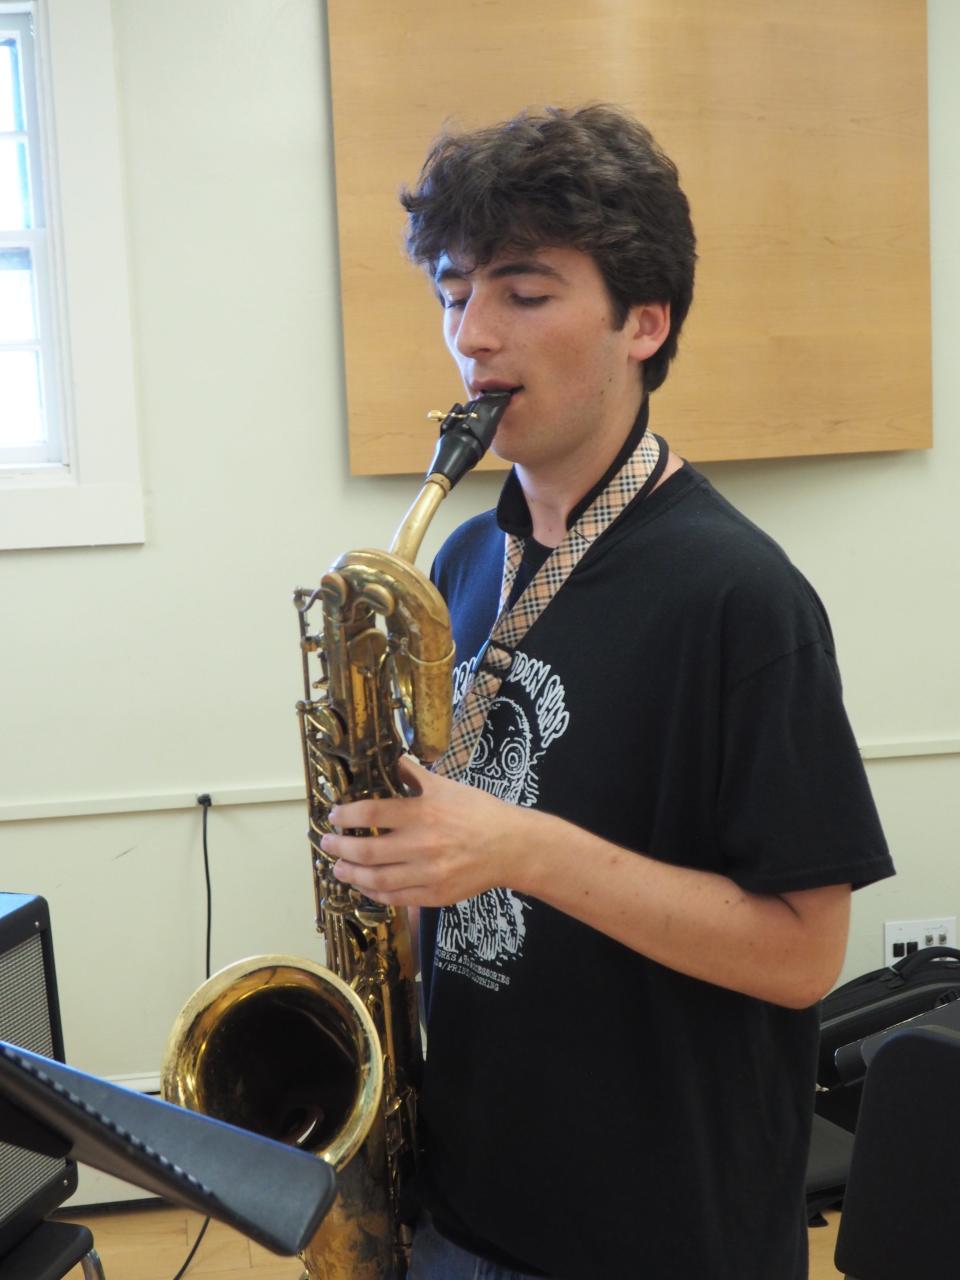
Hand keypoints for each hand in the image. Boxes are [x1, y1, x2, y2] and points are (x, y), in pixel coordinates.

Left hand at [319, 756, 530, 906]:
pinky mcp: (434, 895)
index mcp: (424, 813)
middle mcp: (422, 845)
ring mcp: (428, 874)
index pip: (372, 814)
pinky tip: (365, 885)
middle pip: (367, 852)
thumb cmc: (479, 812)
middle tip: (327, 843)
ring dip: (351, 875)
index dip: (346, 816)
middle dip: (340, 848)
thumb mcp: (447, 785)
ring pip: (377, 880)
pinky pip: (395, 898)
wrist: (511, 846)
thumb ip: (415, 776)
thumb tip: (391, 759)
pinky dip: (374, 893)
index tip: (334, 816)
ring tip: (338, 868)